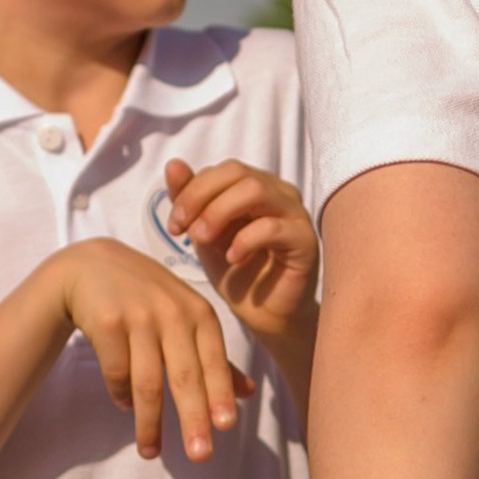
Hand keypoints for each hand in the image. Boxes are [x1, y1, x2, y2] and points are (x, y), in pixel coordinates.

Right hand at [57, 239, 253, 462]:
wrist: (90, 267)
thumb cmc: (146, 298)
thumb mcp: (185, 317)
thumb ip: (214, 355)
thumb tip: (248, 393)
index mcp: (199, 312)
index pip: (214, 361)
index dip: (220, 393)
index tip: (226, 426)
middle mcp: (172, 312)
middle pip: (184, 376)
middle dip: (193, 418)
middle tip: (201, 455)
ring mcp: (138, 316)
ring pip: (147, 382)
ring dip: (149, 422)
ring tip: (150, 452)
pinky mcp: (106, 322)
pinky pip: (116, 372)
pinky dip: (120, 394)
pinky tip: (124, 405)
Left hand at [165, 156, 318, 347]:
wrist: (263, 315)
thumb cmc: (237, 272)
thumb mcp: (205, 235)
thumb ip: (190, 199)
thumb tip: (173, 163)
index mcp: (256, 186)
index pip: (222, 170)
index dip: (191, 191)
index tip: (173, 226)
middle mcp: (279, 192)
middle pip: (237, 172)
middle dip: (201, 198)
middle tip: (186, 231)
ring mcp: (295, 214)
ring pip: (255, 190)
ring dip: (219, 213)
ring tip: (202, 241)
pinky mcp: (305, 241)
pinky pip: (273, 228)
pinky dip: (244, 240)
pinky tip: (232, 259)